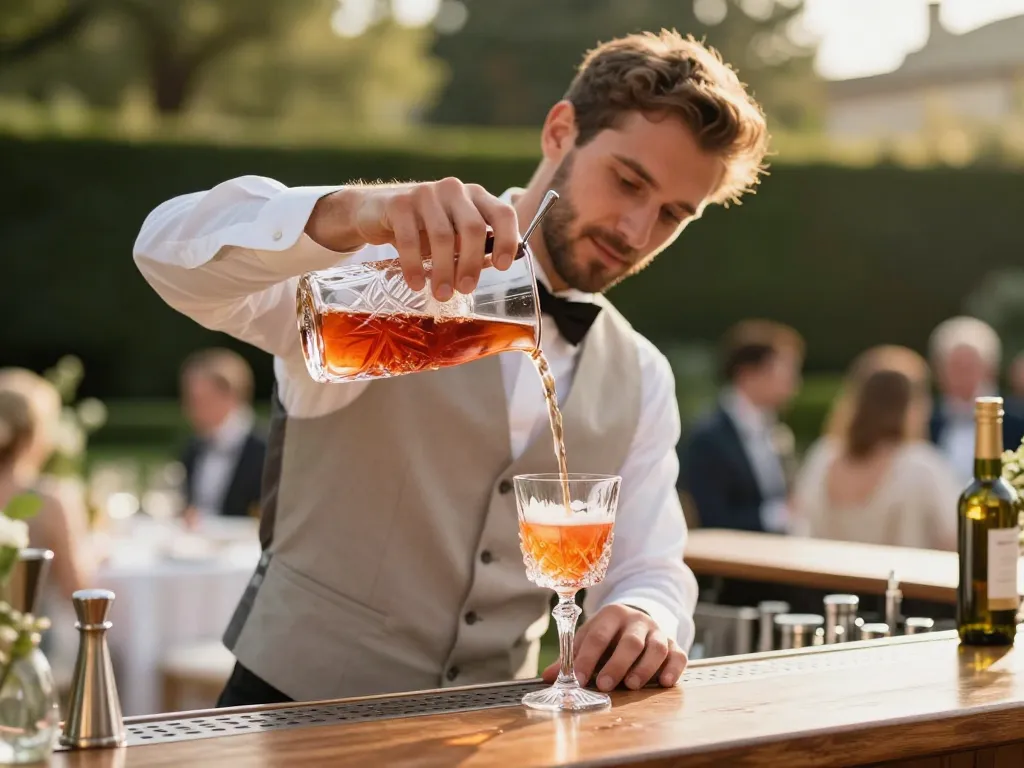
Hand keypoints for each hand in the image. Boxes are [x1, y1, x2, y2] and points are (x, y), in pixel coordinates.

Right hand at [307, 179, 519, 301]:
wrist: (374, 211)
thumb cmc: (421, 228)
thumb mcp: (451, 235)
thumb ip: (471, 247)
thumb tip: (491, 265)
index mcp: (474, 196)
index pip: (502, 214)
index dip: (507, 240)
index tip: (502, 267)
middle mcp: (453, 190)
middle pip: (473, 228)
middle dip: (471, 263)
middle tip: (465, 289)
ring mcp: (426, 193)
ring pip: (443, 236)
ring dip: (443, 270)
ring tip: (441, 294)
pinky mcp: (399, 203)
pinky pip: (410, 239)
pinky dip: (414, 265)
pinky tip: (415, 283)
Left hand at [542, 604, 686, 691]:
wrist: (637, 620)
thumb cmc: (609, 635)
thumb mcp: (588, 639)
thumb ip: (571, 657)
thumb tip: (549, 676)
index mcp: (611, 615)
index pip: (598, 636)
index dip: (587, 657)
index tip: (578, 678)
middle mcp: (636, 621)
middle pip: (630, 641)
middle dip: (617, 664)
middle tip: (605, 684)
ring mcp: (657, 631)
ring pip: (656, 647)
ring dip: (644, 667)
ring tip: (632, 685)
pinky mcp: (674, 644)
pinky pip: (678, 655)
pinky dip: (673, 669)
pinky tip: (663, 682)